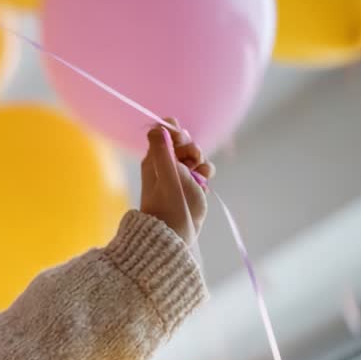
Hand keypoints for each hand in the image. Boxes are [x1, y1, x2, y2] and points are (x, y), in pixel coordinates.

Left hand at [139, 118, 214, 245]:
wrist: (175, 233)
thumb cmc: (169, 205)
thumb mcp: (167, 174)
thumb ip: (163, 150)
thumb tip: (157, 127)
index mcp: (154, 159)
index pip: (163, 131)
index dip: (175, 131)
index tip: (181, 139)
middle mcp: (166, 164)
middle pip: (182, 141)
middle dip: (191, 146)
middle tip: (191, 158)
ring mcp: (180, 174)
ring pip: (195, 154)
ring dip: (201, 160)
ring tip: (198, 173)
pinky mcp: (192, 183)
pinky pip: (203, 168)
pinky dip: (206, 171)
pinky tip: (204, 181)